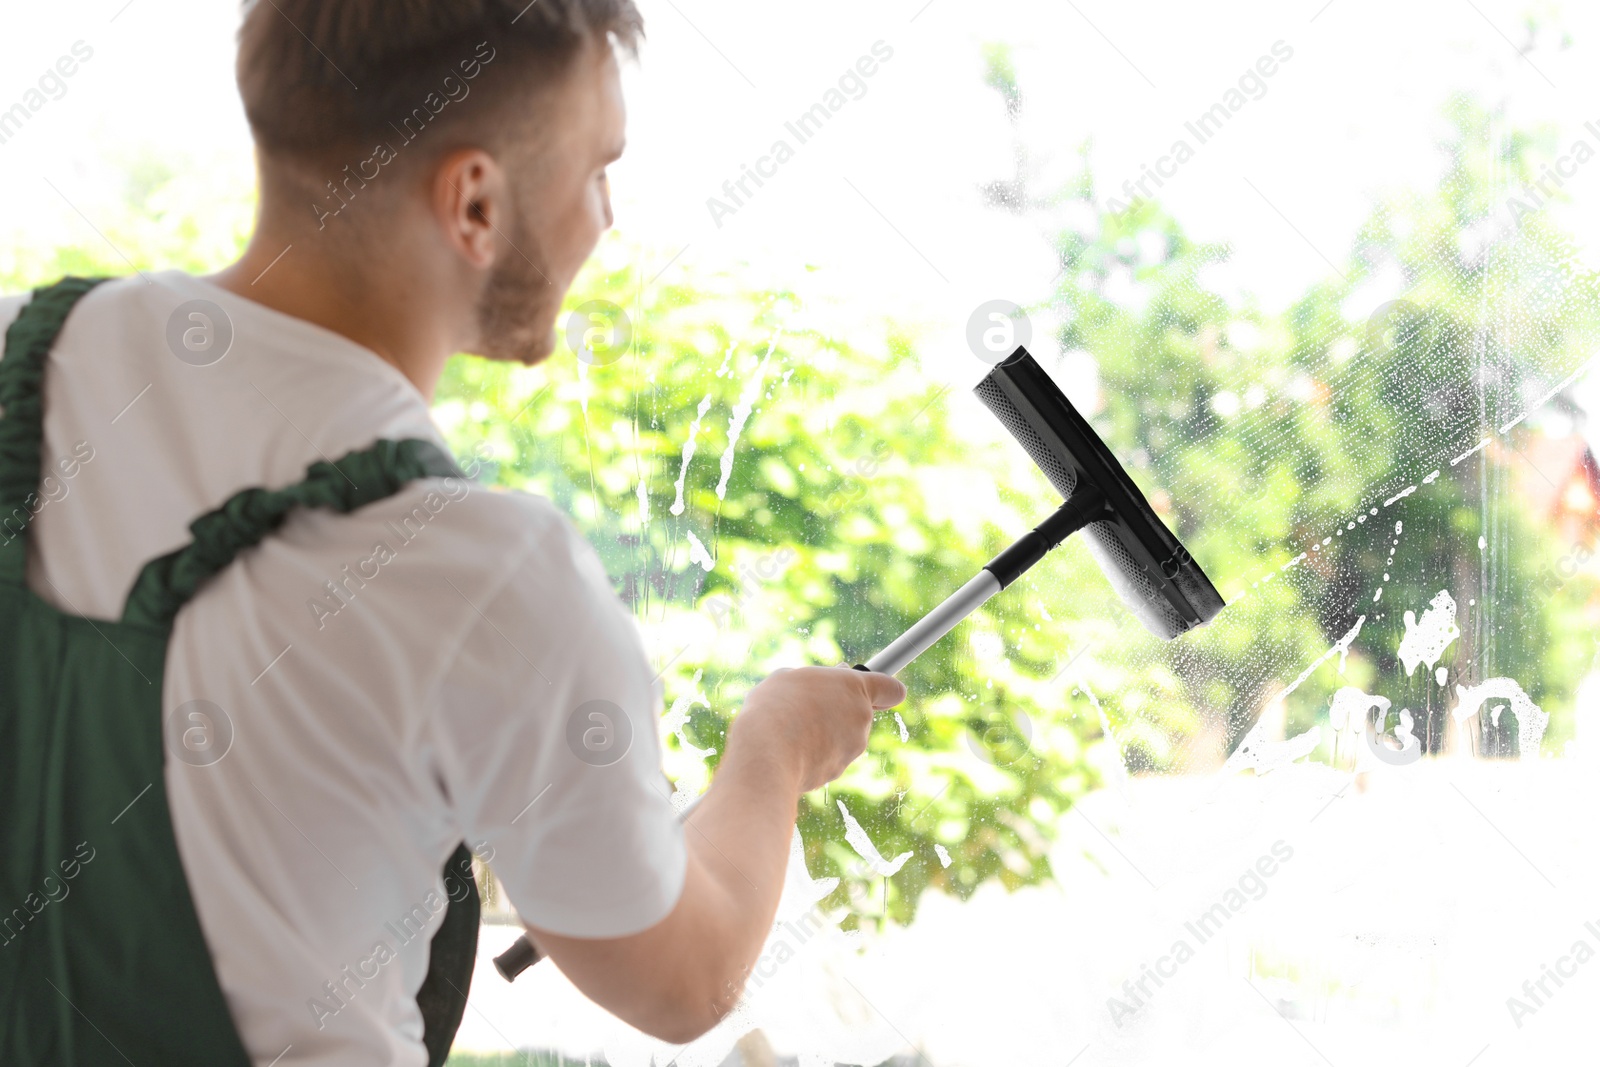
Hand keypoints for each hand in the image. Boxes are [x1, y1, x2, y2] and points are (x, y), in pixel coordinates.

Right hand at [726, 666, 907, 793]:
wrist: (766, 755)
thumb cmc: (775, 707)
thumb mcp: (790, 677)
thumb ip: (816, 679)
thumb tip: (826, 684)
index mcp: (855, 687)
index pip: (892, 689)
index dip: (885, 690)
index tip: (874, 692)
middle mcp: (862, 718)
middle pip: (859, 712)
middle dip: (838, 710)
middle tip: (808, 706)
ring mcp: (853, 748)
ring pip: (842, 736)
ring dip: (824, 732)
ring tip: (791, 728)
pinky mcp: (838, 771)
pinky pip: (829, 757)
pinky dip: (814, 753)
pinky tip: (790, 749)